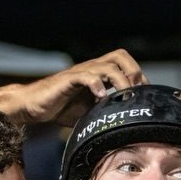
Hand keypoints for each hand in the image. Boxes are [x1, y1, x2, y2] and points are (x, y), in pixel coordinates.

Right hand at [0, 49, 145, 125]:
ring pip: (107, 66)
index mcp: (99, 73)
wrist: (34, 106)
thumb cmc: (61, 108)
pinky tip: (100, 98)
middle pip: (120, 56)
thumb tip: (126, 124)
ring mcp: (80, 73)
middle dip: (133, 72)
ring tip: (124, 96)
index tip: (146, 94)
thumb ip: (106, 111)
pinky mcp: (68, 79)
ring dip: (120, 80)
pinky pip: (86, 76)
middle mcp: (91, 68)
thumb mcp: (89, 112)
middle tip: (137, 92)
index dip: (138, 76)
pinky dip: (96, 85)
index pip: (125, 64)